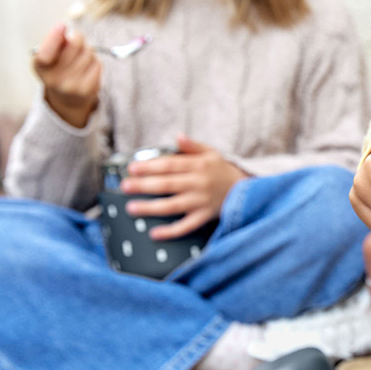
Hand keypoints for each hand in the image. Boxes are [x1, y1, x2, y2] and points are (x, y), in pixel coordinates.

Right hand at [33, 23, 100, 127]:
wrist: (67, 98)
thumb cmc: (58, 69)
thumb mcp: (49, 56)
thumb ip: (54, 43)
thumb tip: (65, 30)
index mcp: (40, 67)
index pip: (45, 54)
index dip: (54, 37)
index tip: (62, 25)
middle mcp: (53, 79)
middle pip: (74, 45)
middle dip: (78, 38)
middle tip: (77, 39)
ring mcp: (71, 86)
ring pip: (88, 53)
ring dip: (88, 50)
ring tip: (81, 57)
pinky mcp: (88, 90)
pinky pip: (98, 64)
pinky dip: (95, 62)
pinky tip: (88, 68)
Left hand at [120, 134, 248, 239]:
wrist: (246, 189)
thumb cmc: (222, 170)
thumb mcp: (211, 153)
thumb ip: (192, 146)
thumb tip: (177, 136)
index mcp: (199, 165)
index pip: (170, 165)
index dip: (150, 166)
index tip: (132, 168)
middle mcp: (199, 183)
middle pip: (167, 185)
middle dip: (144, 185)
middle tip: (125, 186)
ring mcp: (201, 201)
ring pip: (173, 206)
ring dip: (151, 208)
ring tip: (131, 208)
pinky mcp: (204, 216)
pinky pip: (186, 226)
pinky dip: (171, 231)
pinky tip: (154, 233)